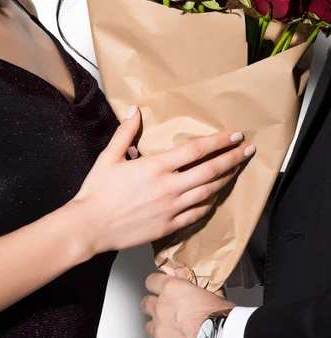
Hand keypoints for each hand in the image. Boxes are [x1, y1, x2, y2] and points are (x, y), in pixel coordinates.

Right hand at [73, 106, 255, 253]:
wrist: (90, 227)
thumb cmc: (97, 192)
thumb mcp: (109, 157)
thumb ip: (126, 132)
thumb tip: (135, 110)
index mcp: (155, 168)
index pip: (195, 151)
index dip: (218, 142)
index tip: (234, 135)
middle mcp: (169, 188)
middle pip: (209, 171)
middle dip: (231, 159)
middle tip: (248, 151)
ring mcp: (171, 209)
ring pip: (208, 193)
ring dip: (225, 180)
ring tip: (236, 170)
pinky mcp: (169, 226)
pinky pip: (197, 214)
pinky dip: (210, 204)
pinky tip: (216, 197)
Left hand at [142, 273, 234, 337]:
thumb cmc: (220, 318)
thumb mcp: (213, 295)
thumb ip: (200, 293)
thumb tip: (204, 293)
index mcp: (172, 289)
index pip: (152, 281)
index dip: (155, 285)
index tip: (160, 288)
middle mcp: (161, 307)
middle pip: (146, 304)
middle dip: (153, 307)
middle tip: (165, 311)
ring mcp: (159, 329)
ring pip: (148, 327)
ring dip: (158, 329)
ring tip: (171, 333)